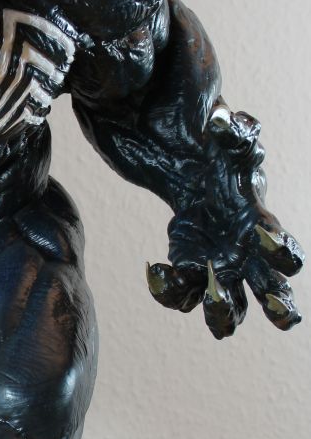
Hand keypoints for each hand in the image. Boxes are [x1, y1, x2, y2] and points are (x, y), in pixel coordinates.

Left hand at [146, 106, 303, 338]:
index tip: (261, 241)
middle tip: (274, 308)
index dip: (280, 253)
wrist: (181, 150)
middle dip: (279, 306)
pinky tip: (155, 269)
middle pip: (274, 292)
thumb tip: (222, 122)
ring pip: (230, 307)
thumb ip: (231, 133)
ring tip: (210, 299)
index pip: (283, 250)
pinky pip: (184, 294)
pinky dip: (170, 291)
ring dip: (223, 315)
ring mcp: (217, 264)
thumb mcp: (225, 135)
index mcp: (259, 224)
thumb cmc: (212, 146)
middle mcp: (245, 252)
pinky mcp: (187, 265)